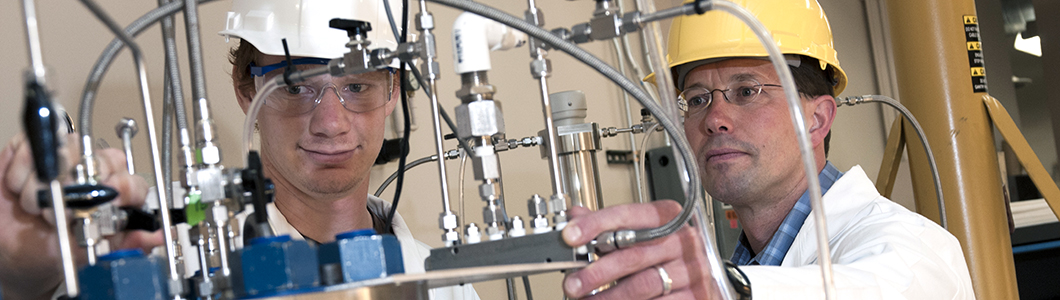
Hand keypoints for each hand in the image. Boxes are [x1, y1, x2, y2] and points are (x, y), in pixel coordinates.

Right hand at [0, 134, 161, 299]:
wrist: (16, 247)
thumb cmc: (57, 244)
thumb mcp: (93, 250)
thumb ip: (129, 243)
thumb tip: (162, 236)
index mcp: (119, 189)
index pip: (131, 180)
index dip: (118, 192)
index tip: (101, 207)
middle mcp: (96, 166)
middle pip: (101, 160)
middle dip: (77, 192)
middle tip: (62, 212)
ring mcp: (66, 152)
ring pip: (65, 152)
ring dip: (45, 186)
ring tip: (42, 206)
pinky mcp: (34, 146)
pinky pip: (32, 150)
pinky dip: (22, 175)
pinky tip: (23, 190)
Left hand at [562, 201, 721, 298]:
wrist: (704, 279)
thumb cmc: (668, 255)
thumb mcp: (640, 234)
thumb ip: (610, 227)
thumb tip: (575, 215)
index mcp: (668, 217)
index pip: (627, 215)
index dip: (596, 224)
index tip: (570, 236)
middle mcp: (683, 240)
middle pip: (633, 254)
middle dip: (597, 271)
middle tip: (573, 282)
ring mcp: (692, 269)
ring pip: (643, 284)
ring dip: (609, 295)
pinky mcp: (696, 295)